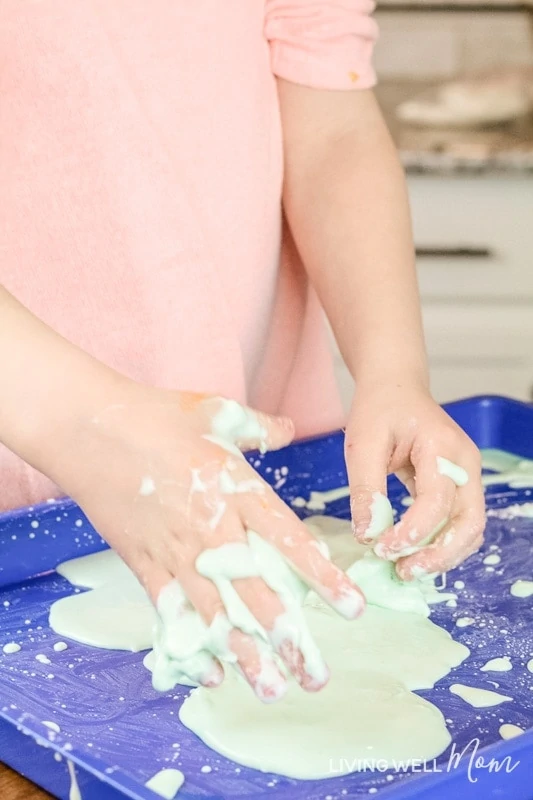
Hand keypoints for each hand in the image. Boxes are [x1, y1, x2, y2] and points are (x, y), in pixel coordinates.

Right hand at [52, 382, 364, 701]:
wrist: (88, 428)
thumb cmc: (154, 416)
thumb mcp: (214, 412)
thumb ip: (258, 427)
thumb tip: (288, 428)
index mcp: (237, 491)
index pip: (290, 542)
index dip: (322, 578)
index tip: (352, 608)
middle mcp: (212, 529)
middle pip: (257, 592)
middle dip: (288, 637)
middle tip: (315, 677)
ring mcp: (175, 551)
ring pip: (216, 613)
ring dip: (245, 655)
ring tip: (272, 689)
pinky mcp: (143, 562)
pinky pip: (171, 612)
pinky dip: (190, 643)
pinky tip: (210, 673)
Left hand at [345, 382, 484, 579]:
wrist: (395, 387)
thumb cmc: (379, 409)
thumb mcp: (362, 442)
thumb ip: (366, 489)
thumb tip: (367, 535)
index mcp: (443, 447)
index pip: (437, 501)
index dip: (412, 532)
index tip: (381, 548)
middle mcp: (466, 463)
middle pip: (469, 522)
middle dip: (438, 554)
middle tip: (402, 571)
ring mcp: (468, 475)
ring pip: (470, 528)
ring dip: (442, 555)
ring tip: (406, 569)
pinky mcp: (460, 486)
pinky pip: (459, 522)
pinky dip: (441, 543)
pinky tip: (413, 554)